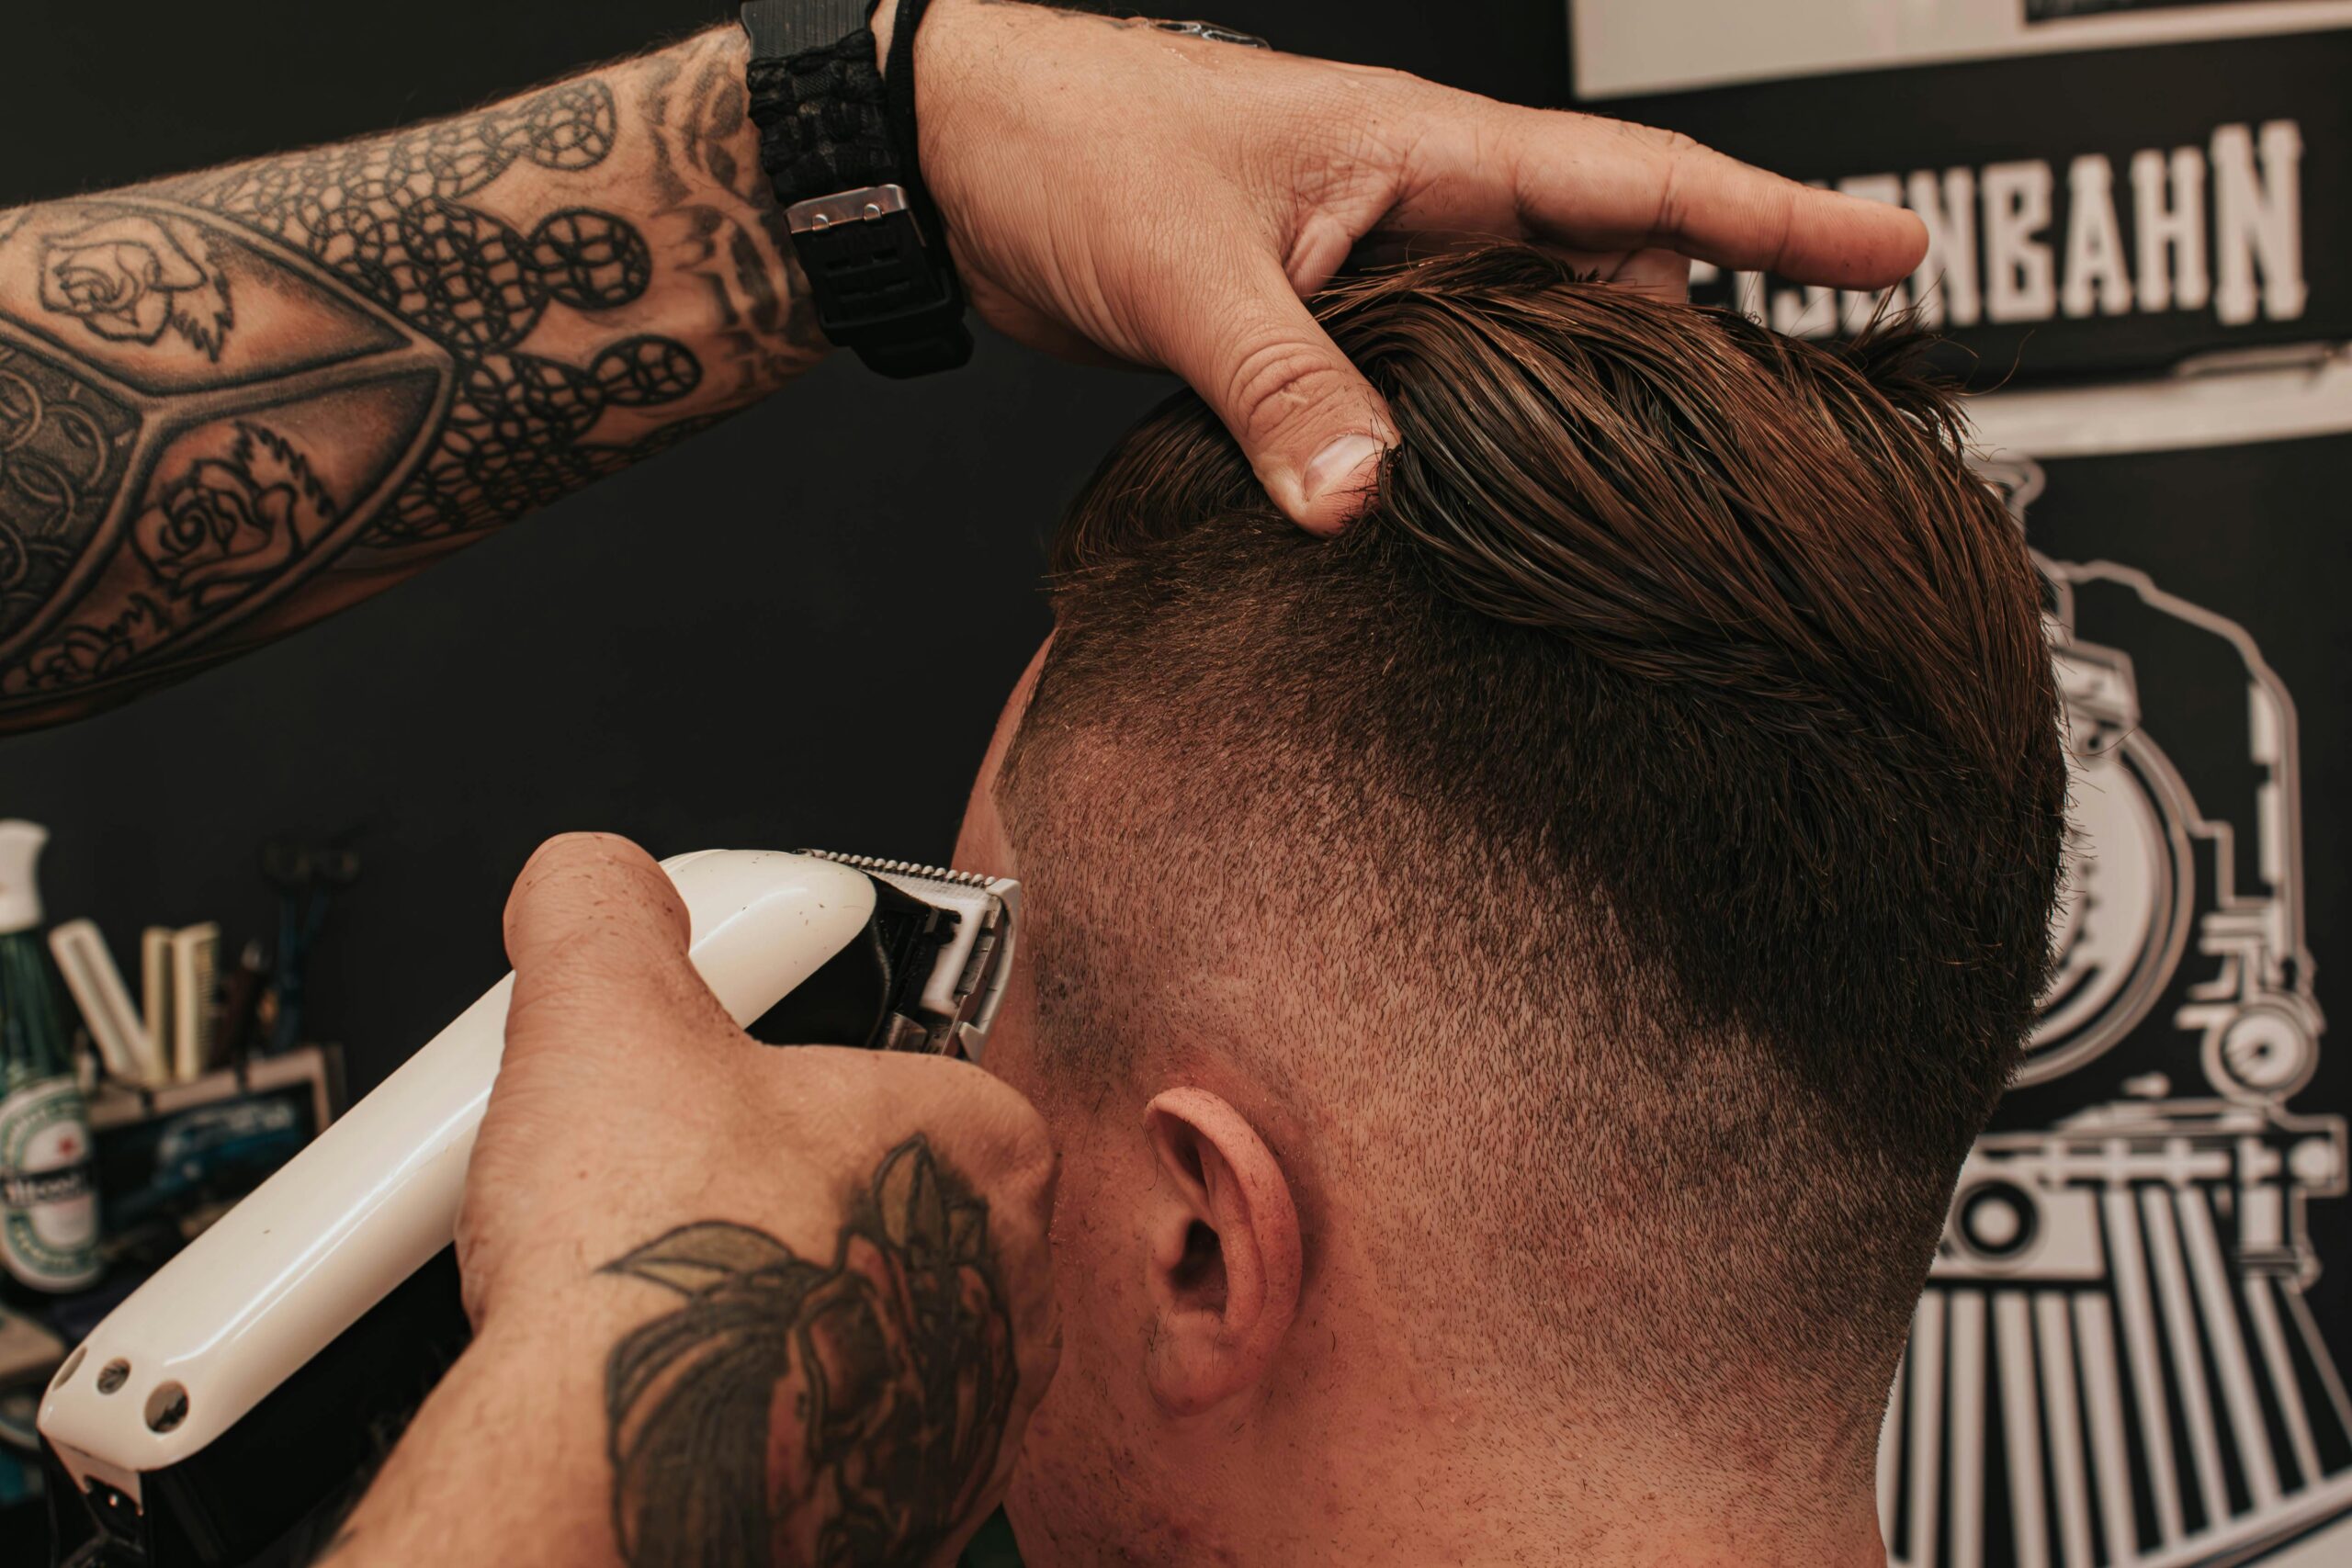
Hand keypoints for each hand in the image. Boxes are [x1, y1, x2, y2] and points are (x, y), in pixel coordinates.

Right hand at [455, 833, 1059, 1562]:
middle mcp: (1012, 1282)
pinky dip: (778, 1404)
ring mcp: (970, 1406)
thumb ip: (605, 910)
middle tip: (674, 1197)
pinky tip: (697, 1390)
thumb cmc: (653, 1275)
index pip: (896, 1063)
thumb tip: (594, 875)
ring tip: (675, 1298)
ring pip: (864, 1314)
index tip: (714, 1087)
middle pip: (875, 1196)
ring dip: (780, 1299)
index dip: (779, 1067)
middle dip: (777, 1192)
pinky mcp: (916, 1503)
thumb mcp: (604, 1017)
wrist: (619, 1480)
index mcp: (987, 1143)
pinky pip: (849, 1425)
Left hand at [903, 0, 1928, 532]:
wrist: (960, 154)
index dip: (1772, 215)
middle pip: (1600, 270)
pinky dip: (1463, 428)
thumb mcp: (1194, 273)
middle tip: (1768, 427)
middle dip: (1689, 332)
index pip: (1636, 179)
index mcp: (1423, 150)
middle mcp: (1415, 205)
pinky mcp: (1313, 326)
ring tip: (1647, 482)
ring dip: (1570, 396)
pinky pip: (1425, 380)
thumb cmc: (1071, 143)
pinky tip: (1476, 491)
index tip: (1890, 250)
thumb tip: (1368, 502)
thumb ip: (1288, 390)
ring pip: (1513, 338)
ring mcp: (1370, 267)